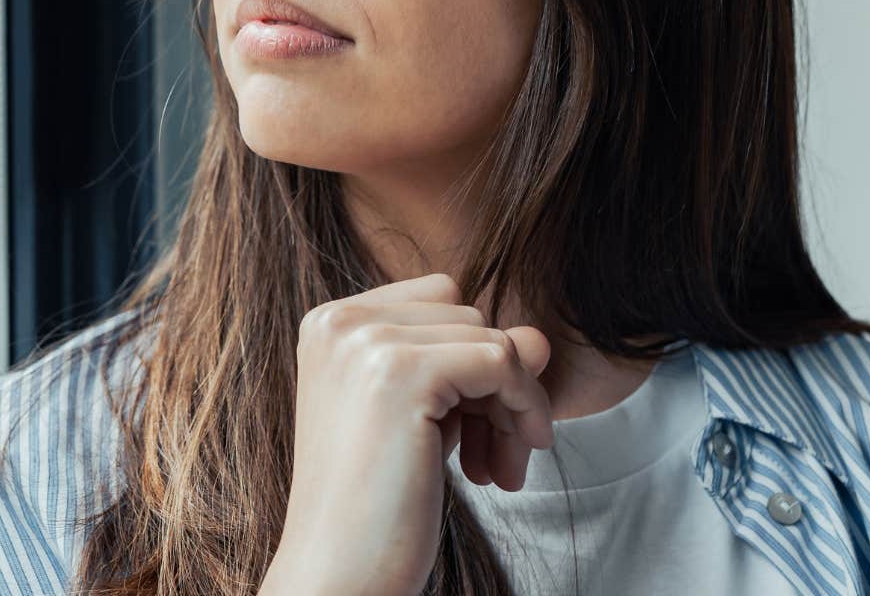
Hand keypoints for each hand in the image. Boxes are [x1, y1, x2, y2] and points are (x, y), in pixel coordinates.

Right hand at [259, 272, 552, 595]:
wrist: (336, 575)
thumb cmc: (374, 508)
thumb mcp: (424, 421)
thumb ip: (471, 367)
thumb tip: (540, 337)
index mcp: (328, 325)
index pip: (438, 300)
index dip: (470, 360)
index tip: (471, 430)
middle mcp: (339, 322)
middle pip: (468, 315)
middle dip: (495, 386)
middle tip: (492, 460)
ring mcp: (366, 343)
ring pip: (491, 338)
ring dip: (512, 405)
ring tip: (497, 471)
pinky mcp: (401, 373)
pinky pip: (503, 360)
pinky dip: (523, 409)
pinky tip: (506, 470)